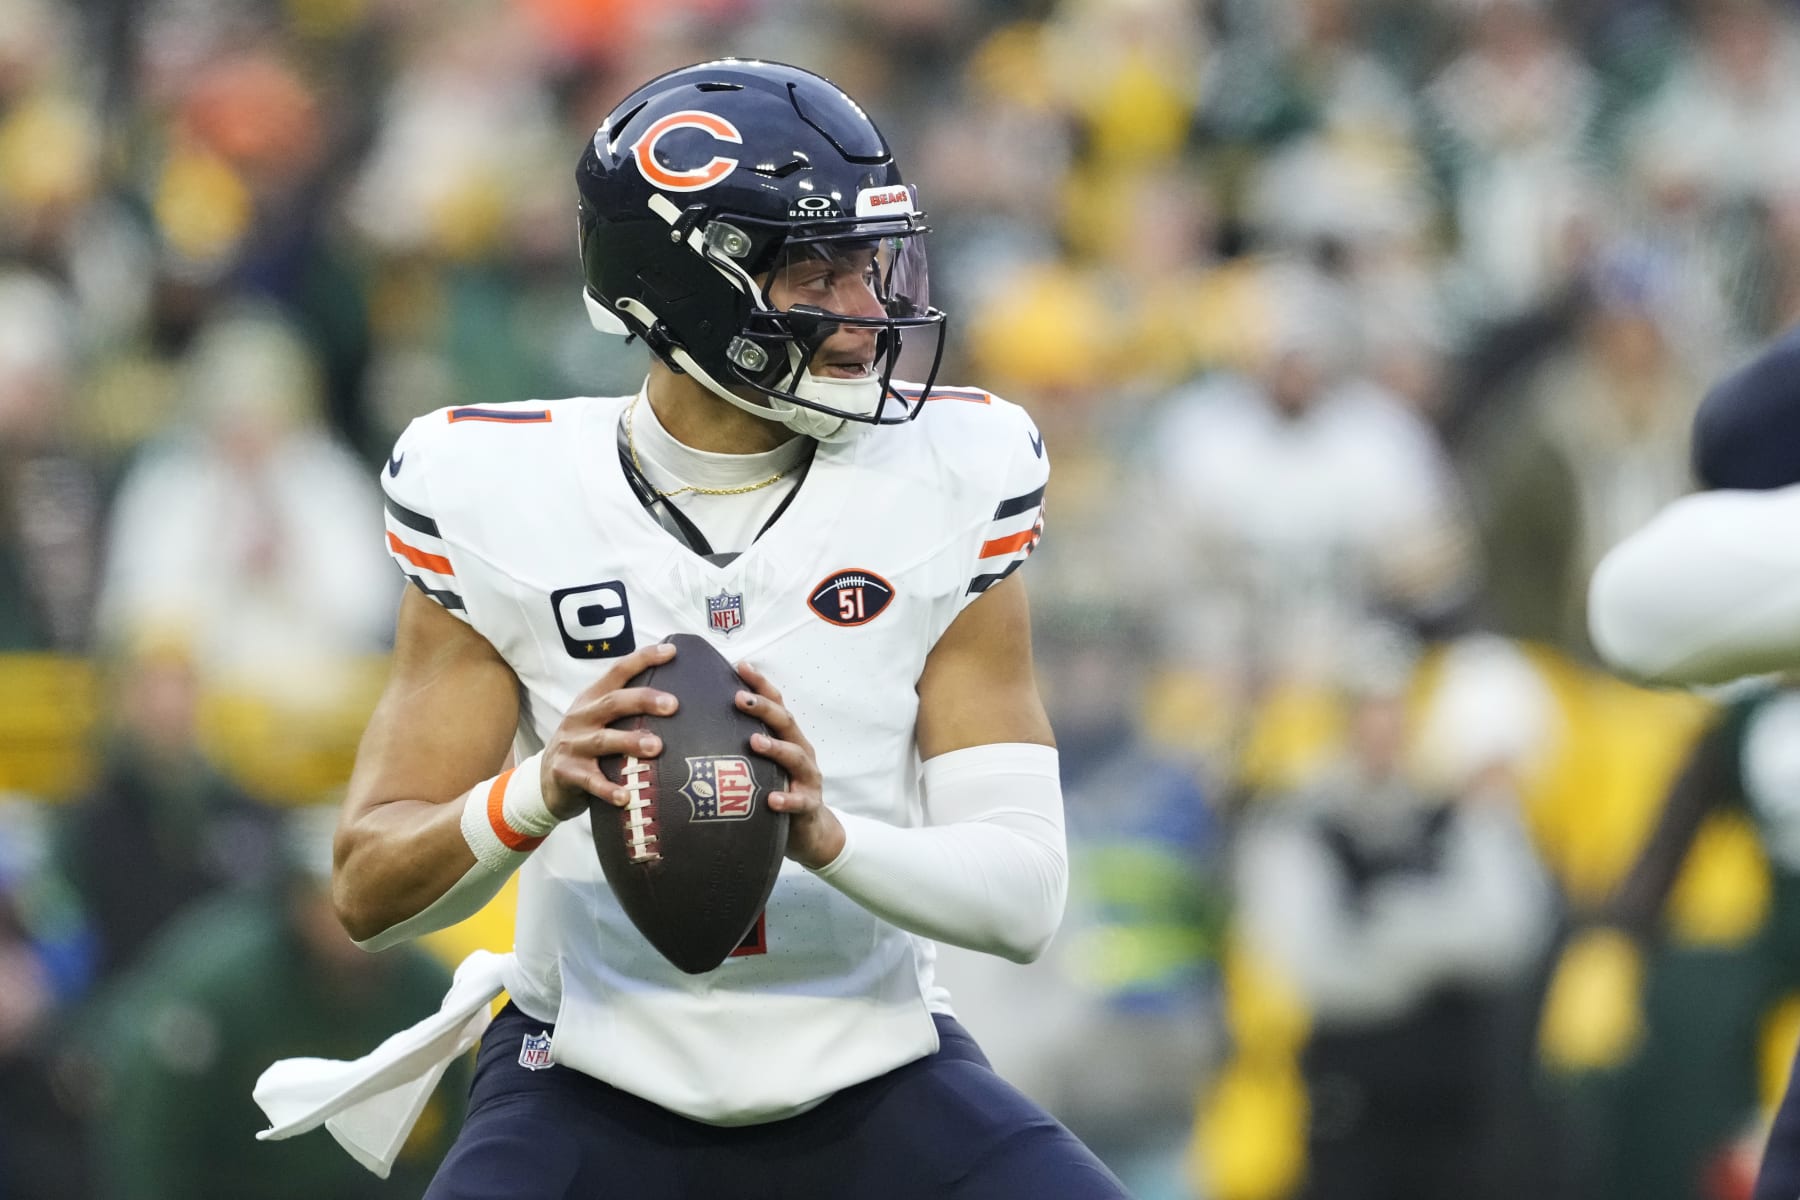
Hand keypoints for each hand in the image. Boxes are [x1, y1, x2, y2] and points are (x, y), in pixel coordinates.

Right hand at [540, 641, 677, 818]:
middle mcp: (581, 717)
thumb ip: (627, 710)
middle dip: (643, 700)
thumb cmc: (586, 747)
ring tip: (656, 747)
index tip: (671, 652)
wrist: (545, 781)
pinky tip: (626, 797)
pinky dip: (609, 789)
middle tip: (673, 705)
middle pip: (613, 703)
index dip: (643, 659)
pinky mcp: (567, 773)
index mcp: (592, 700)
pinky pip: (591, 781)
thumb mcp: (599, 721)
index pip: (617, 672)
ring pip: (603, 740)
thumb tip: (678, 701)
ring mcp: (573, 745)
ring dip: (630, 742)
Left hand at [735, 661, 844, 869]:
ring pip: (795, 757)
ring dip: (775, 748)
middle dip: (764, 708)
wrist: (810, 832)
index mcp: (787, 738)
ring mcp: (807, 778)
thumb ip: (742, 745)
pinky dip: (787, 799)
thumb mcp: (762, 764)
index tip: (740, 666)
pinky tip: (772, 800)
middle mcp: (800, 752)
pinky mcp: (809, 805)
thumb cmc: (778, 790)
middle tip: (739, 698)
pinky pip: (799, 802)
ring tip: (754, 742)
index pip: (775, 704)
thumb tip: (700, 724)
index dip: (760, 684)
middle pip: (785, 723)